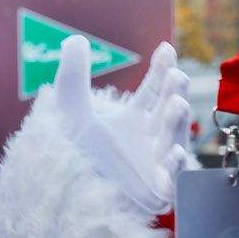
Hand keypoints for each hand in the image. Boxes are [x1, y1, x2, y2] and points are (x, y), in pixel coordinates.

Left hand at [45, 38, 193, 219]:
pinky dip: (174, 166)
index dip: (161, 70)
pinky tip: (173, 150)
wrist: (60, 197)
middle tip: (176, 75)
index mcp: (132, 122)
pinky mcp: (155, 194)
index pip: (153, 91)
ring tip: (178, 103)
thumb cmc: (69, 157)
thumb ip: (73, 76)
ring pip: (173, 141)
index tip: (165, 49)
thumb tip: (76, 39)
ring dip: (177, 123)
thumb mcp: (70, 111)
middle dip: (173, 93)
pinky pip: (171, 180)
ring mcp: (154, 167)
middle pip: (167, 112)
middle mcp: (148, 141)